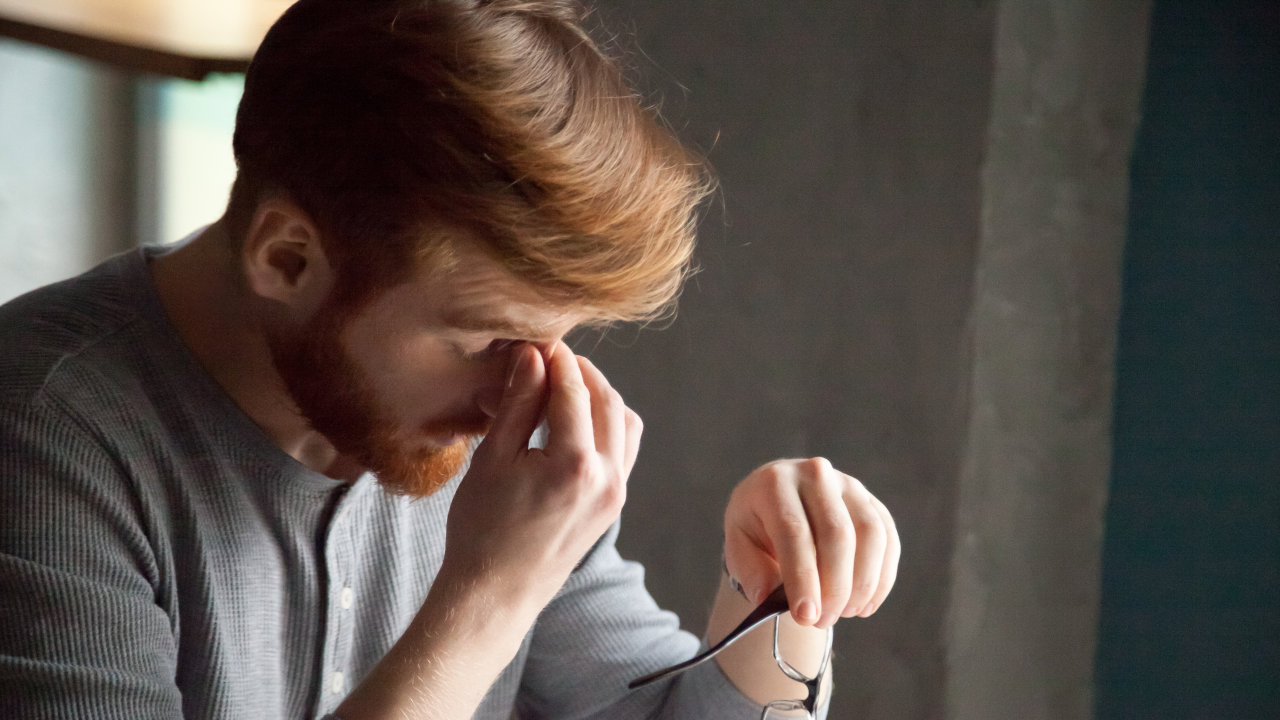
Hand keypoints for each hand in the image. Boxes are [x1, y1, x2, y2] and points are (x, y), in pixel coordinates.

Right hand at [440, 342, 641, 605]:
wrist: (496, 593)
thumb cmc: (482, 530)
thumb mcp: (493, 459)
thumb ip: (519, 404)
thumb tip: (533, 355)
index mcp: (573, 465)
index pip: (572, 390)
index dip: (555, 358)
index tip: (538, 339)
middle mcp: (607, 477)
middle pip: (606, 399)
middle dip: (580, 371)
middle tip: (549, 356)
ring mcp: (616, 492)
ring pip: (623, 421)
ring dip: (598, 395)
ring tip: (562, 385)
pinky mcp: (614, 504)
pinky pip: (624, 448)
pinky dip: (607, 423)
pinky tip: (575, 419)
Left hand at [723, 458, 899, 628]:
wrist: (778, 501)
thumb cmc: (757, 527)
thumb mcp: (739, 545)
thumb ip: (751, 571)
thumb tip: (769, 598)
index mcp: (774, 482)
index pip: (794, 531)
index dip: (802, 577)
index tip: (806, 617)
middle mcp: (815, 474)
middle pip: (837, 533)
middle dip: (835, 586)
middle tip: (823, 621)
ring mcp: (849, 485)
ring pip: (870, 535)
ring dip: (862, 583)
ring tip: (845, 614)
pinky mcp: (871, 501)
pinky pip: (888, 539)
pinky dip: (882, 577)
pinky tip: (866, 604)